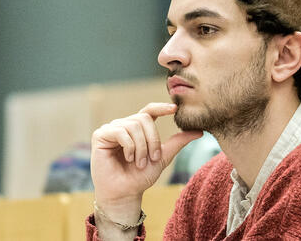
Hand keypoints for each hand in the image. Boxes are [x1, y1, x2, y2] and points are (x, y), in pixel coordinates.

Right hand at [90, 103, 203, 219]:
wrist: (126, 192)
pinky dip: (129, 146)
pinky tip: (128, 158)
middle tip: (152, 158)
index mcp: (139, 128)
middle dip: (152, 140)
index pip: (150, 110)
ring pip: (134, 125)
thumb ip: (178, 142)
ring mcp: (112, 129)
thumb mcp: (163, 157)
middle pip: (144, 118)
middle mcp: (125, 125)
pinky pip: (120, 131)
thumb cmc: (141, 176)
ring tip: (139, 162)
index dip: (161, 107)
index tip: (175, 109)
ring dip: (141, 147)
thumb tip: (199, 131)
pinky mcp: (100, 135)